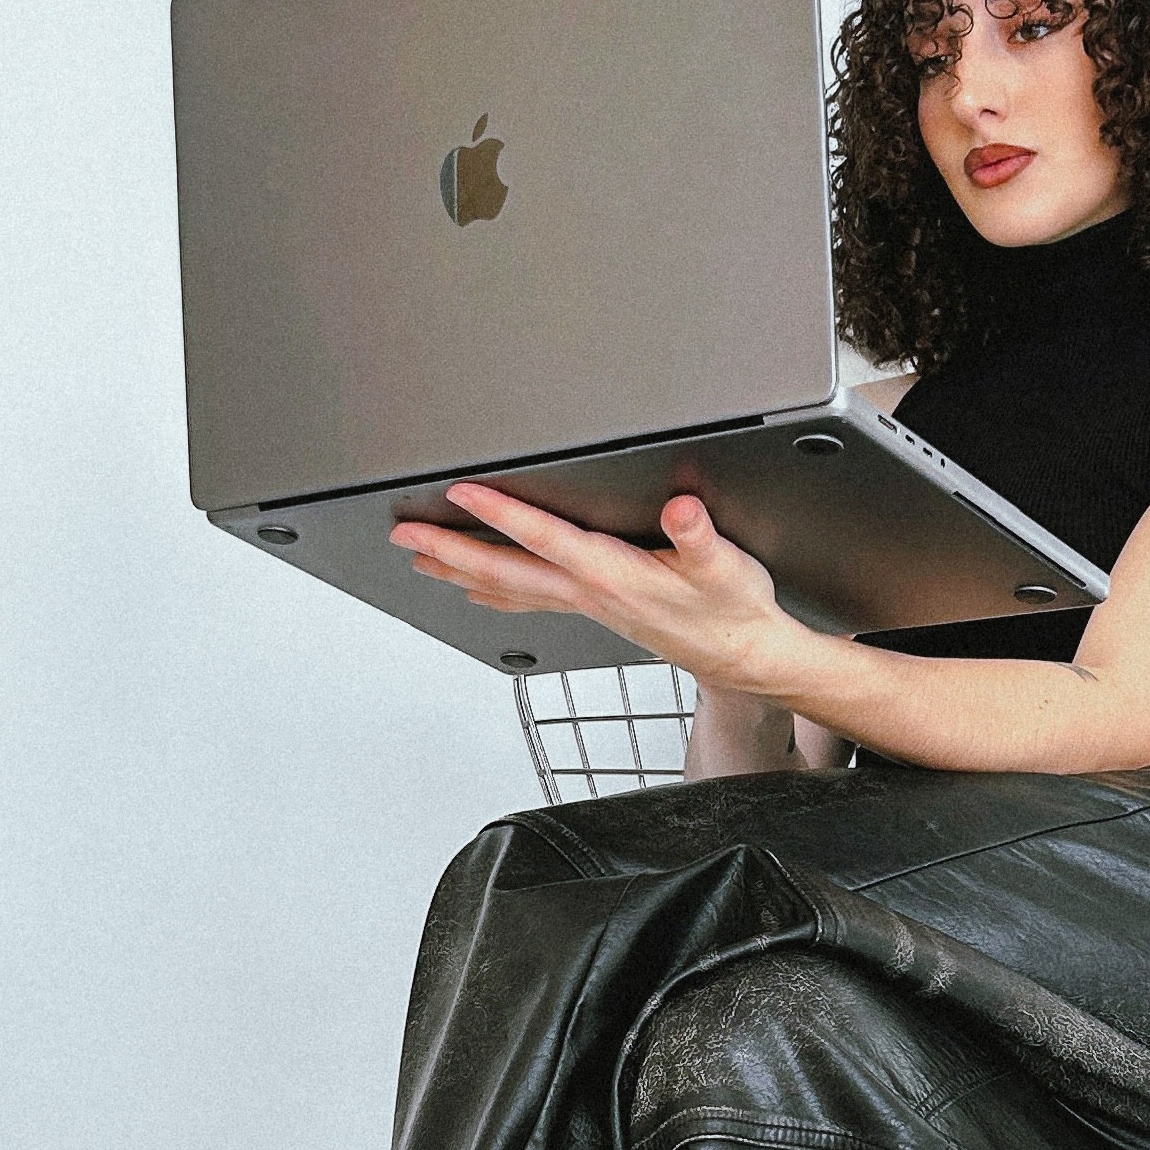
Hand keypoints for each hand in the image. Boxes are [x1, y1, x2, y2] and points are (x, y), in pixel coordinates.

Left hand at [390, 484, 806, 697]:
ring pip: (507, 587)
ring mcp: (585, 605)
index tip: (462, 492)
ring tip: (418, 559)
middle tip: (405, 534)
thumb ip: (699, 537)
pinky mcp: (592, 610)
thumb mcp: (726, 566)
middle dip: (450, 550)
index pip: (545, 539)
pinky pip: (527, 600)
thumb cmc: (734, 610)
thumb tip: (680, 511)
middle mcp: (589, 592)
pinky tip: (473, 587)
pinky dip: (491, 591)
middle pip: (505, 570)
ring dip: (458, 572)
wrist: (744, 656)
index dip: (502, 513)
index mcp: (613, 574)